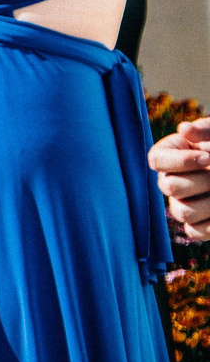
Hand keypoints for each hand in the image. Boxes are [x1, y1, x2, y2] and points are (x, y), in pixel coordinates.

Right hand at [152, 120, 209, 239]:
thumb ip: (204, 130)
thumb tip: (184, 130)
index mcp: (170, 156)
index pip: (156, 160)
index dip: (181, 161)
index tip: (207, 157)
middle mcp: (171, 180)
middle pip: (169, 187)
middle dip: (202, 181)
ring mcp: (182, 204)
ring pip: (182, 211)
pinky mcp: (197, 225)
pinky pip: (195, 231)